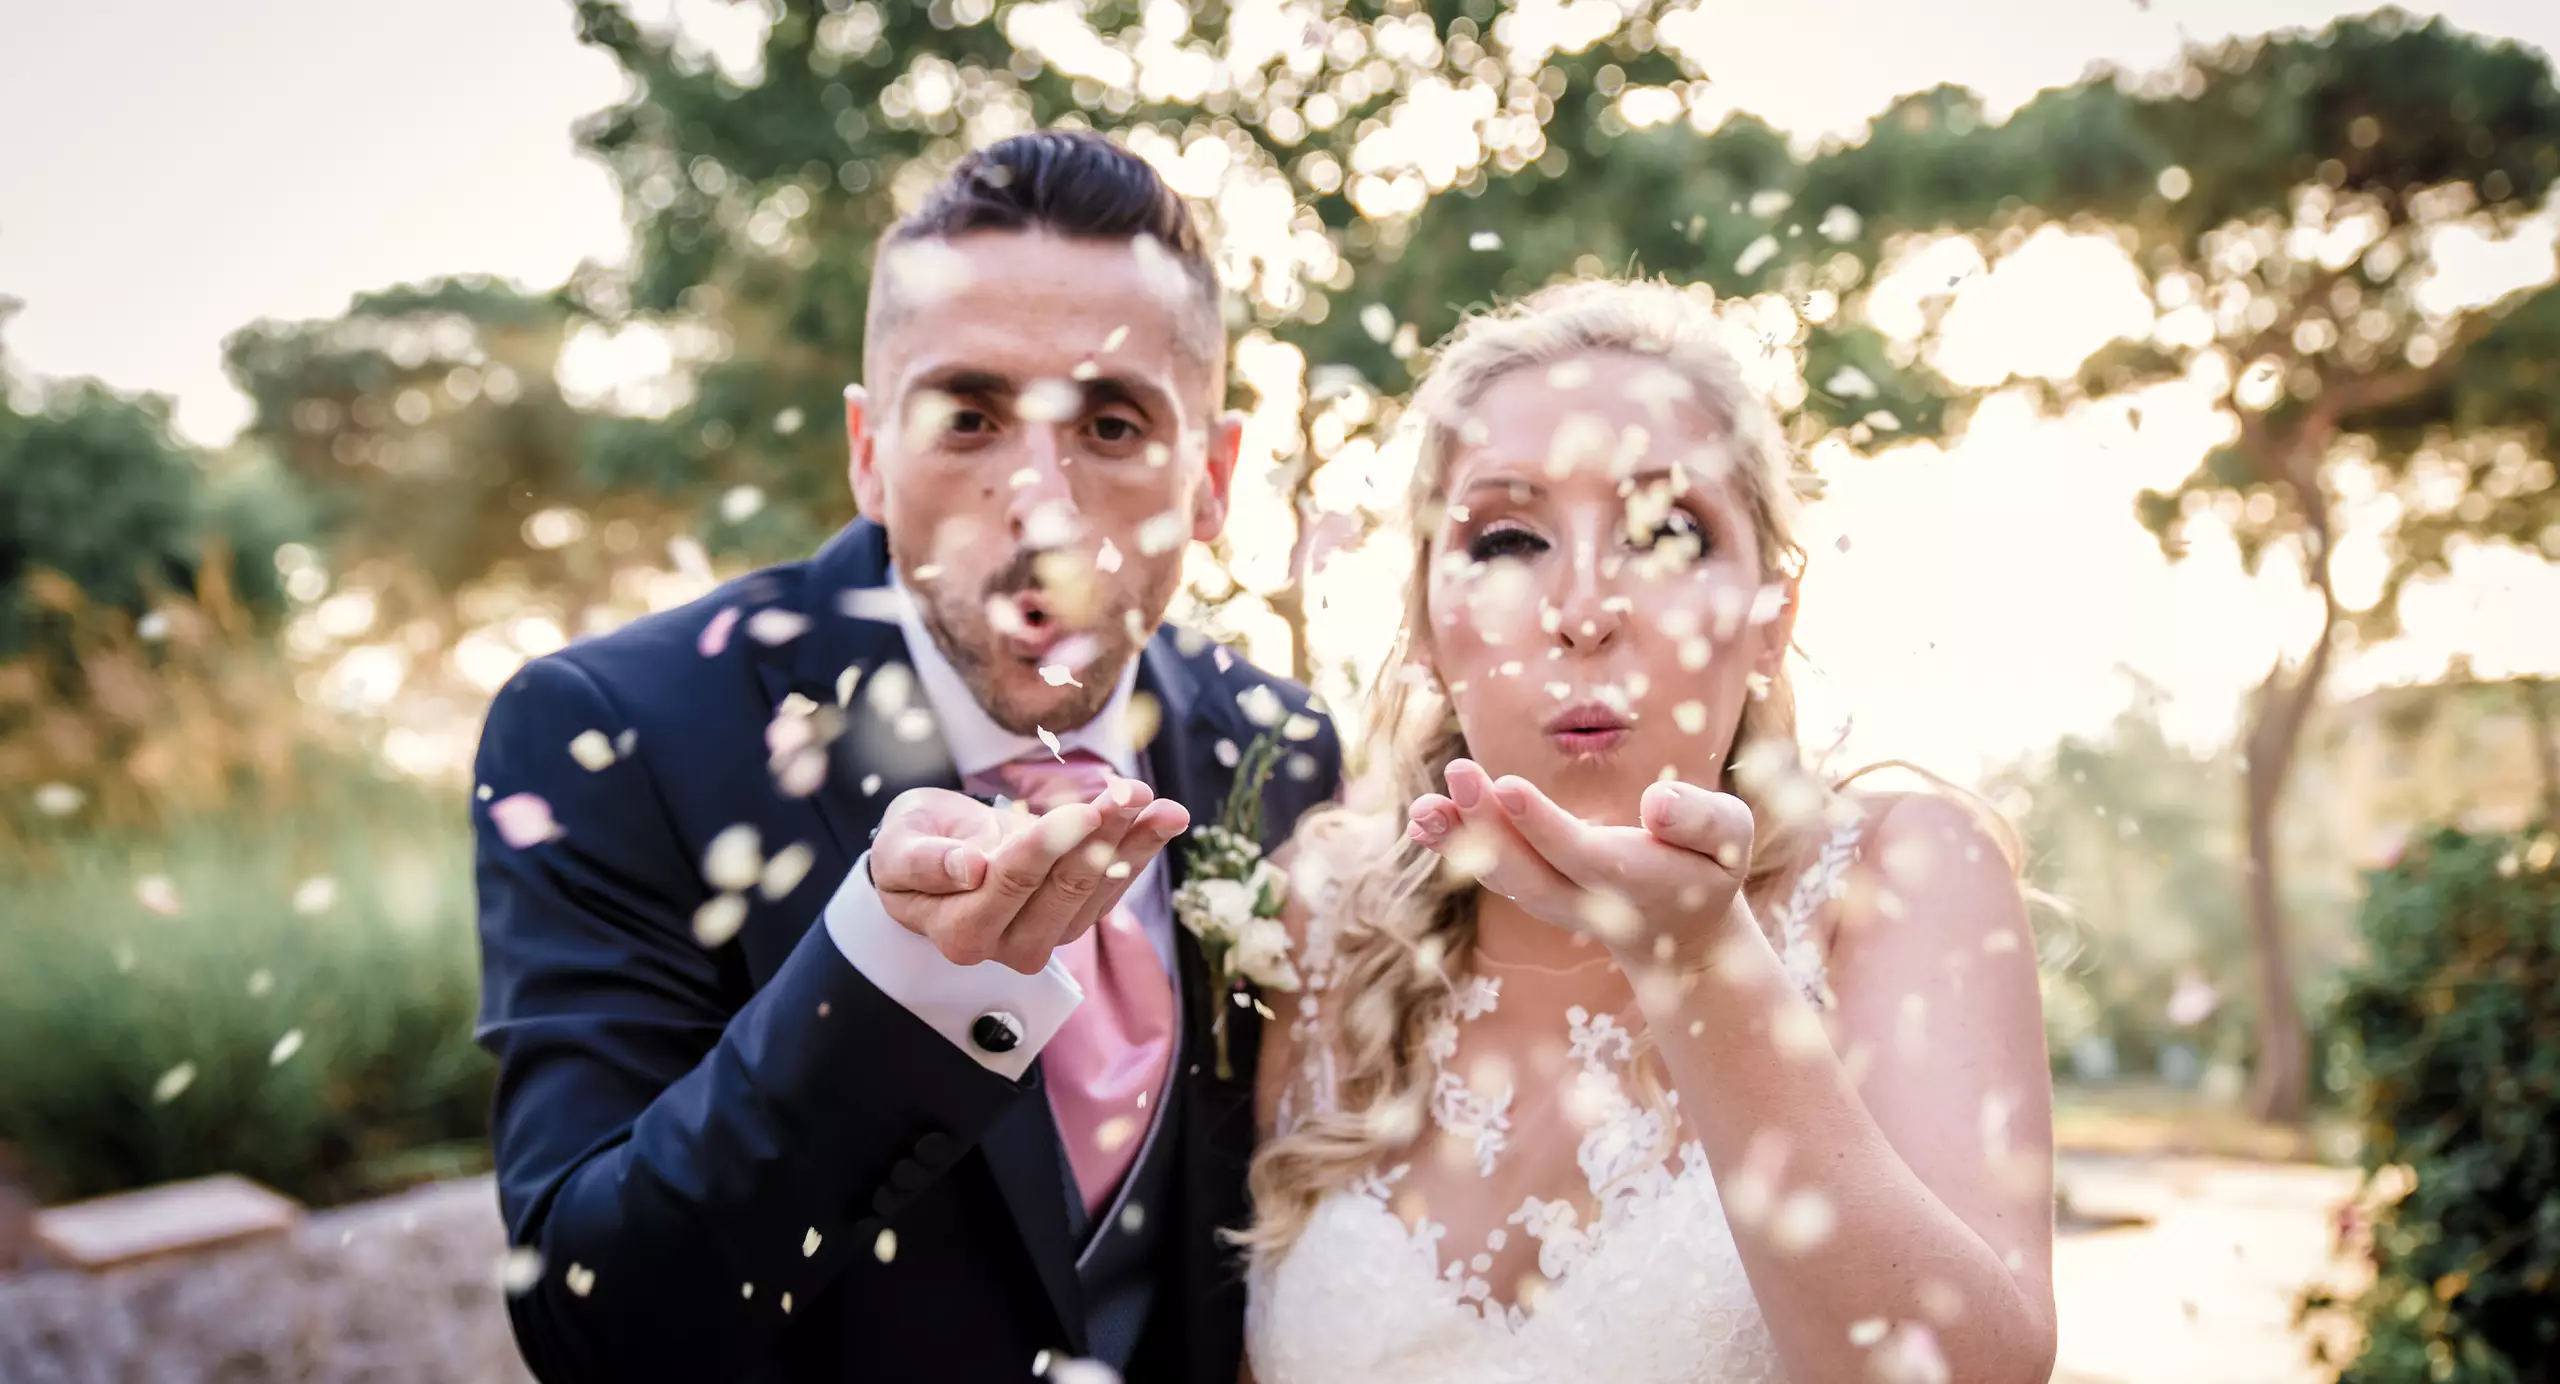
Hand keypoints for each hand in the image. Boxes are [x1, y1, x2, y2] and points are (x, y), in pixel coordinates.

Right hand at [868, 780, 1189, 973]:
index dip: (1048, 846)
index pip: (1010, 883)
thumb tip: (966, 870)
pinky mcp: (1073, 920)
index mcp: (959, 932)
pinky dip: (1140, 850)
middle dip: (1101, 836)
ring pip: (1097, 890)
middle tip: (1130, 793)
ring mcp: (1046, 937)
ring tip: (1165, 806)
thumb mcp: (898, 846)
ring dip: (1134, 844)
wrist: (932, 857)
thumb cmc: (912, 845)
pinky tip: (1164, 818)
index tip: (1082, 810)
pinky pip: (1113, 888)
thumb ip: (923, 862)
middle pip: (1063, 888)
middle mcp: (1006, 946)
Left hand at [1405, 758, 1753, 972]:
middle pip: (1530, 871)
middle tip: (1456, 775)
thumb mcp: (1729, 838)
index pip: (1582, 854)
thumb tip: (1656, 804)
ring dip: (1459, 841)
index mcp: (1636, 881)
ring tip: (1420, 809)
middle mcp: (1585, 899)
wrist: (1681, 936)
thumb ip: (1701, 820)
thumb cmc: (1709, 867)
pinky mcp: (1533, 890)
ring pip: (1501, 876)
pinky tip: (1420, 820)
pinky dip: (1454, 846)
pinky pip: (1490, 870)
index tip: (1507, 786)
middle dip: (1488, 828)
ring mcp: (1553, 901)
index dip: (1543, 825)